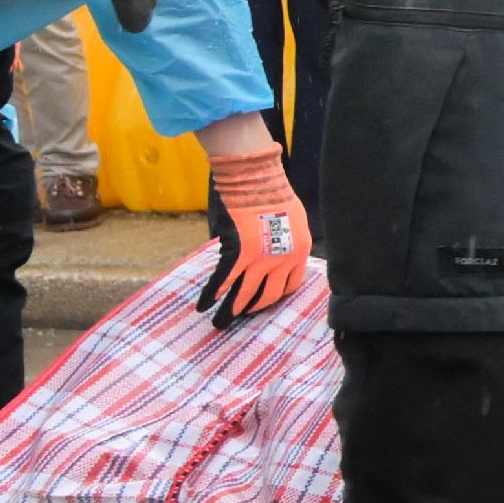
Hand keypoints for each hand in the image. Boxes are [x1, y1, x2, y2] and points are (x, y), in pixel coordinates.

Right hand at [196, 143, 311, 329]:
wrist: (256, 178)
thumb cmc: (273, 192)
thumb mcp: (293, 219)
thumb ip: (283, 240)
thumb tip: (267, 253)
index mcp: (300, 252)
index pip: (290, 286)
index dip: (274, 297)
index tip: (262, 303)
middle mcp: (284, 261)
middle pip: (267, 295)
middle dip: (251, 310)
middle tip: (239, 319)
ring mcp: (261, 260)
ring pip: (244, 294)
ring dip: (230, 311)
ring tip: (219, 324)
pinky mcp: (239, 254)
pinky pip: (223, 281)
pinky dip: (212, 294)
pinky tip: (203, 305)